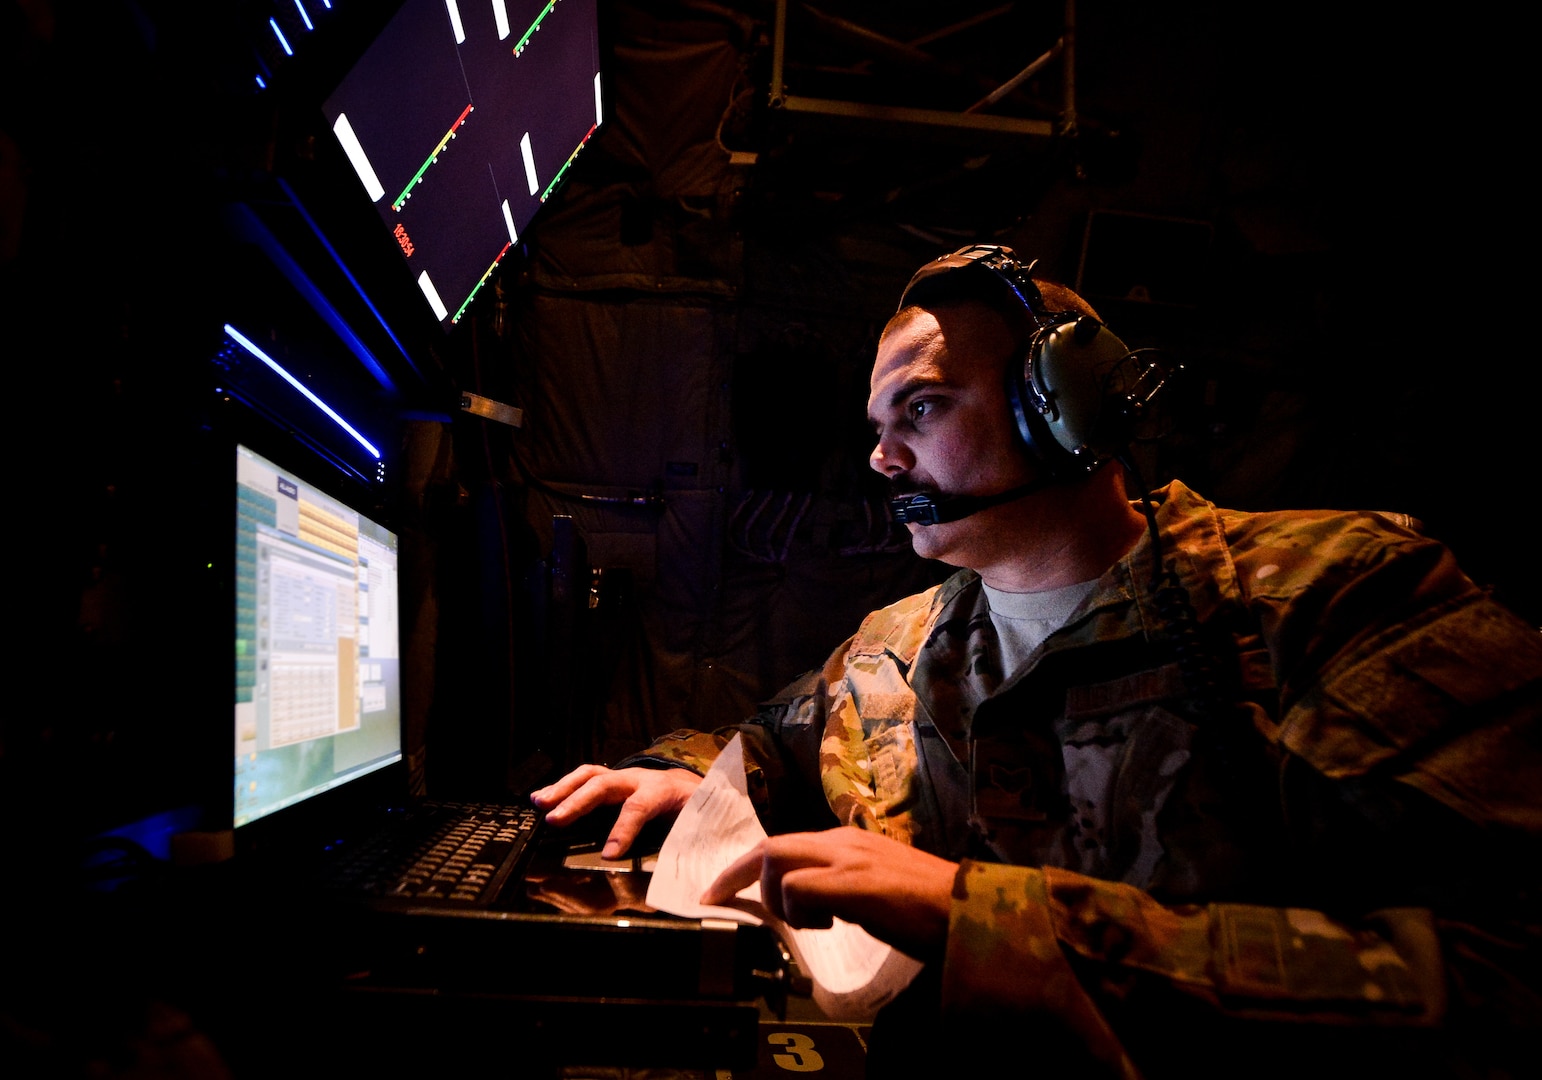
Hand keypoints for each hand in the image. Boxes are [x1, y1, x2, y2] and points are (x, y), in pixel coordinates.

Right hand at [530, 764, 700, 857]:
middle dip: (578, 802)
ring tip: (540, 804)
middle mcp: (640, 779)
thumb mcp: (695, 826)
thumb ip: (680, 844)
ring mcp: (624, 776)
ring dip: (563, 789)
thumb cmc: (694, 810)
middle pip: (605, 784)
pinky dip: (562, 787)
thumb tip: (665, 875)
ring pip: (591, 775)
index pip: (639, 807)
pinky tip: (542, 798)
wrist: (696, 785)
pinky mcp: (614, 778)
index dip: (624, 830)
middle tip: (554, 821)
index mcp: (664, 792)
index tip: (609, 855)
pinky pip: (585, 778)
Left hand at [700, 827, 956, 962]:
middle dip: (736, 874)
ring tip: (812, 923)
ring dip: (779, 899)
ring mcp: (849, 859)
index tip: (724, 888)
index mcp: (848, 841)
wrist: (969, 910)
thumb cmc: (928, 906)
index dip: (749, 866)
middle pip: (771, 846)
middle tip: (715, 898)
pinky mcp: (856, 883)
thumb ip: (840, 886)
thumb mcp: (875, 886)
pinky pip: (800, 886)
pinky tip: (825, 924)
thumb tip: (809, 901)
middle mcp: (844, 841)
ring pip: (778, 861)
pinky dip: (796, 907)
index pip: (784, 844)